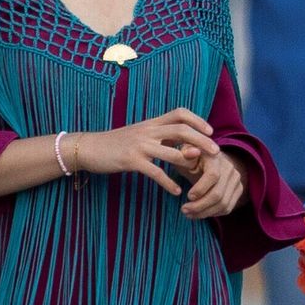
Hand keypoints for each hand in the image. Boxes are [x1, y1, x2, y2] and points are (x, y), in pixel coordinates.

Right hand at [71, 108, 219, 196]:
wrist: (89, 147)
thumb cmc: (116, 142)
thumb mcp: (140, 134)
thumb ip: (160, 135)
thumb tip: (182, 140)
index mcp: (151, 123)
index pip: (179, 113)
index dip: (197, 119)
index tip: (210, 130)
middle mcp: (148, 131)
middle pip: (181, 130)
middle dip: (201, 140)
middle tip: (216, 151)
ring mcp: (139, 145)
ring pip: (170, 151)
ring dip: (188, 162)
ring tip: (200, 173)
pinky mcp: (131, 160)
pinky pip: (155, 172)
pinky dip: (168, 182)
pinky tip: (176, 191)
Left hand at [178, 146, 248, 218]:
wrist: (212, 159)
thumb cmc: (193, 158)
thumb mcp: (185, 153)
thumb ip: (184, 154)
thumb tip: (190, 153)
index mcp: (215, 158)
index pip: (213, 175)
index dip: (200, 189)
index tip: (188, 196)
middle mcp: (229, 168)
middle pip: (218, 194)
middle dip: (199, 206)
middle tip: (184, 210)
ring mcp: (236, 180)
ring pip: (223, 204)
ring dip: (204, 213)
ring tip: (189, 214)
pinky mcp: (238, 190)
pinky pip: (227, 208)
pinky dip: (213, 213)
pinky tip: (200, 213)